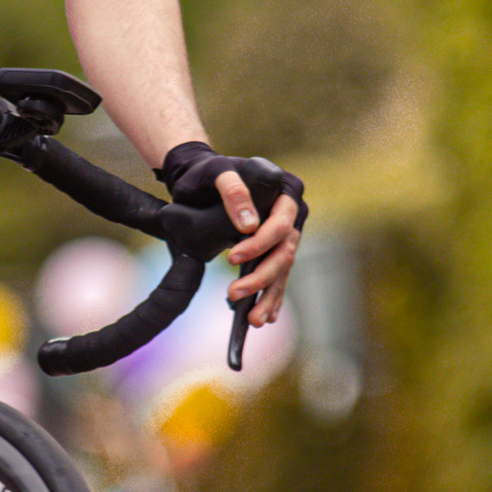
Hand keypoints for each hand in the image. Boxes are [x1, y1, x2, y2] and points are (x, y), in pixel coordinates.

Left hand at [158, 142, 306, 328]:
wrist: (199, 179)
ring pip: (282, 269)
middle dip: (261, 277)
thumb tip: (248, 224)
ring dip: (268, 295)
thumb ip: (233, 190)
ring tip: (253, 319)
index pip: (282, 223)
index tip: (231, 259)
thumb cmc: (207, 172)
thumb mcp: (215, 171)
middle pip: (284, 251)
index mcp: (286, 190)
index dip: (260, 244)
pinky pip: (278, 275)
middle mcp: (292, 213)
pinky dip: (271, 296)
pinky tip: (264, 315)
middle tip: (233, 294)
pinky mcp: (274, 248)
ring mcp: (286, 233)